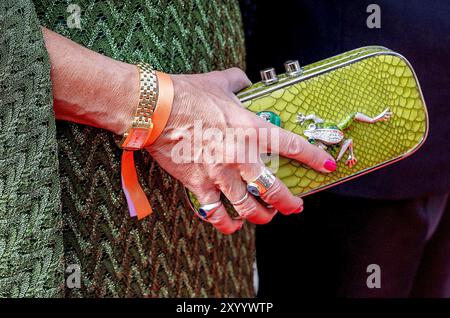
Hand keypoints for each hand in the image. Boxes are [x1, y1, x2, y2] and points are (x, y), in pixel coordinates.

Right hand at [147, 68, 336, 233]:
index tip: (327, 166)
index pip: (293, 147)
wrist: (156, 108)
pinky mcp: (199, 184)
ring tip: (266, 218)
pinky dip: (225, 223)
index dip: (315, 158)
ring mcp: (220, 174)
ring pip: (248, 207)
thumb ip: (239, 81)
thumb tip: (246, 80)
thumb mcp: (220, 81)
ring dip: (261, 217)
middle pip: (273, 190)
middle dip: (288, 203)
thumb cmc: (189, 93)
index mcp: (251, 130)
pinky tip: (231, 225)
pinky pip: (215, 212)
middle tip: (294, 207)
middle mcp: (241, 156)